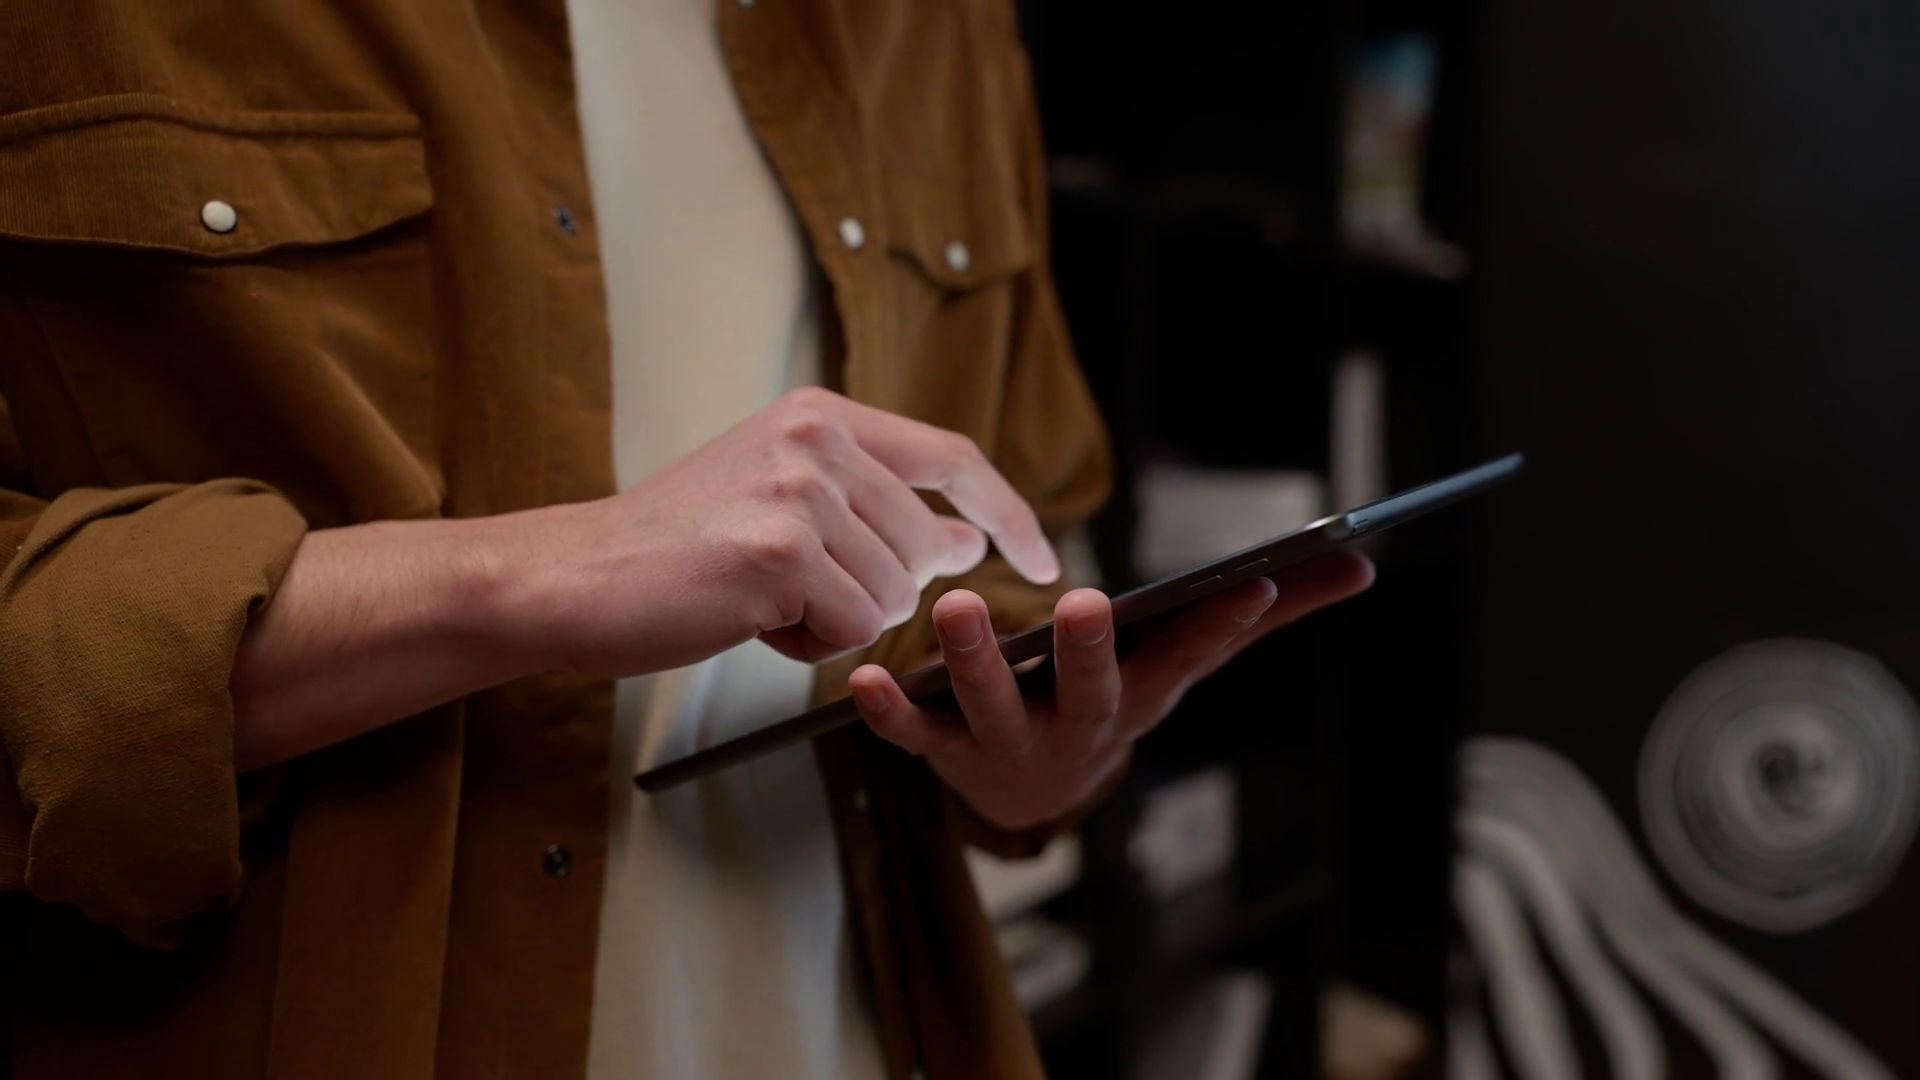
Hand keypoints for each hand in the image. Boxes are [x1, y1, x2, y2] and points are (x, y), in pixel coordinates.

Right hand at [508, 387, 1059, 674]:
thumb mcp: (782, 495)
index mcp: (822, 413)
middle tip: (796, 589)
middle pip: (927, 548)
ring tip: (762, 598)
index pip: (952, 456)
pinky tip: (751, 620)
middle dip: (881, 593)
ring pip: (893, 597)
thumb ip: (874, 504)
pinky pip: (852, 631)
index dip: (1007, 512)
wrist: (573, 577)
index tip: (1041, 558)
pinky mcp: (778, 550)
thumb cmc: (677, 550)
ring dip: (837, 622)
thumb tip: (969, 540)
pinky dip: (809, 646)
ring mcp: (798, 489)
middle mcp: (816, 437)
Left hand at [848, 551, 1374, 829]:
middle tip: (1083, 605)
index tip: (1251, 581)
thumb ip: (1266, 612)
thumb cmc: (1113, 696)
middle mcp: (1081, 722)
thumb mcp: (1185, 661)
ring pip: (993, 708)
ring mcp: (1011, 742)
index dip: (1225, 622)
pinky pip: (915, 738)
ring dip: (974, 662)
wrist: (1033, 792)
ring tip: (956, 609)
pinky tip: (866, 678)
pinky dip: (892, 712)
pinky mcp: (946, 752)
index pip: (1193, 655)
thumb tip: (1362, 563)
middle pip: (1090, 689)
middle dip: (1088, 651)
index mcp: (1143, 692)